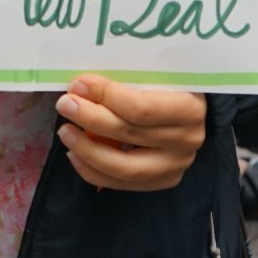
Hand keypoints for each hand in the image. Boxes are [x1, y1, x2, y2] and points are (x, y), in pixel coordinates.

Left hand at [54, 75, 206, 191]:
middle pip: (129, 134)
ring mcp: (176, 165)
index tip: (78, 85)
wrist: (192, 110)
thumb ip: (127, 79)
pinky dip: (94, 171)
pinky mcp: (164, 180)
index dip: (105, 97)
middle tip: (65, 104)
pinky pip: (123, 184)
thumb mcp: (156, 74)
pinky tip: (75, 154)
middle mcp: (188, 140)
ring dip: (88, 150)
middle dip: (90, 118)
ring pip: (125, 167)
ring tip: (66, 132)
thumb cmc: (169, 84)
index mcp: (190, 107)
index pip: (141, 107)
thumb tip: (81, 86)